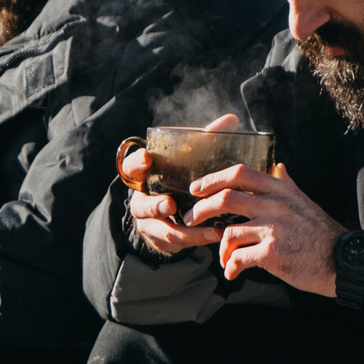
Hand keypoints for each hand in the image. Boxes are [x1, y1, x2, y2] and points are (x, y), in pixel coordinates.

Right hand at [124, 112, 240, 257]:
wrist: (173, 212)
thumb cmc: (182, 177)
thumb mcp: (188, 159)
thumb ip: (206, 139)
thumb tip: (232, 120)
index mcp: (143, 176)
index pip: (131, 167)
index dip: (137, 163)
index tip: (147, 157)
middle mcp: (142, 200)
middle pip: (141, 206)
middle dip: (155, 206)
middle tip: (171, 204)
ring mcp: (150, 223)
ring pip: (161, 230)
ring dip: (185, 230)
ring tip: (209, 229)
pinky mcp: (162, 240)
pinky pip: (177, 244)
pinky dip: (197, 239)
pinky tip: (216, 235)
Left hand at [184, 161, 343, 295]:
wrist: (343, 262)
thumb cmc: (322, 234)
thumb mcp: (304, 202)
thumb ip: (287, 185)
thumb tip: (278, 167)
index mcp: (281, 190)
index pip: (240, 173)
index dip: (212, 179)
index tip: (196, 189)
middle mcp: (276, 205)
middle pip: (225, 198)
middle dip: (201, 210)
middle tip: (190, 220)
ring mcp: (273, 228)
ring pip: (228, 232)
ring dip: (218, 248)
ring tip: (222, 257)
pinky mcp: (272, 253)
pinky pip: (238, 258)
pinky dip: (230, 267)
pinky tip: (232, 273)